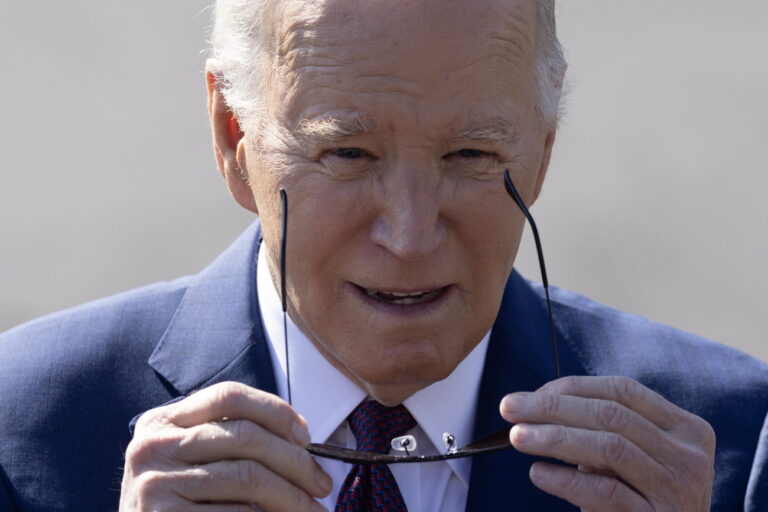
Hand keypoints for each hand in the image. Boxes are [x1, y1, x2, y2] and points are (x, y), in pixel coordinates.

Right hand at [120, 381, 330, 511]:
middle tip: (323, 485)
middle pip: (244, 436)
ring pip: (247, 477)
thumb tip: (300, 435)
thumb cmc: (179, 505)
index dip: (274, 409)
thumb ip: (231, 440)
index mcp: (162, 421)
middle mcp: (152, 446)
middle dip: (296, 461)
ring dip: (292, 496)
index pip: (228, 396)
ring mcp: (154, 484)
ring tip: (313, 510)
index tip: (306, 435)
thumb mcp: (191, 461)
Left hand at [500, 376, 715, 511]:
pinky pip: (606, 492)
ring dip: (555, 437)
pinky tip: (539, 474)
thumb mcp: (633, 458)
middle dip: (552, 408)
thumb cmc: (641, 500)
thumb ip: (602, 429)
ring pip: (609, 448)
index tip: (531, 395)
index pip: (623, 390)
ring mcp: (677, 490)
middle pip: (611, 415)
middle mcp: (688, 456)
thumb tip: (536, 404)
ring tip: (516, 437)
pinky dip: (567, 480)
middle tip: (509, 408)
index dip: (572, 388)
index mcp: (686, 429)